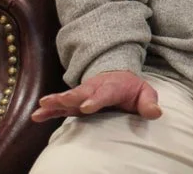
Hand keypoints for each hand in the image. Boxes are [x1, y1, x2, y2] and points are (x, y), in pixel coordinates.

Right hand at [31, 70, 160, 121]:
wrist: (117, 76)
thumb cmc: (131, 88)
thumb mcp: (145, 93)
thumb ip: (149, 103)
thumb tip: (156, 113)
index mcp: (113, 87)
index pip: (105, 93)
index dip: (96, 99)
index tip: (87, 107)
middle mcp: (94, 89)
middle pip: (82, 93)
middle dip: (71, 97)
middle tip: (61, 101)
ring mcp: (83, 95)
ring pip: (68, 98)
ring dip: (55, 101)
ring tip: (41, 106)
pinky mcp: (74, 102)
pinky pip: (60, 106)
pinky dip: (49, 109)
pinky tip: (36, 115)